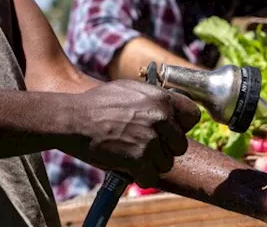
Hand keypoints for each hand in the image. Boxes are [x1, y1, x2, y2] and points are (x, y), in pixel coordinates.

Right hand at [66, 80, 201, 187]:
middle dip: (164, 149)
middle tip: (143, 146)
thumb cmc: (98, 104)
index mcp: (162, 98)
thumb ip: (155, 99)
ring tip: (131, 154)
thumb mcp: (132, 89)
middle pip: (180, 145)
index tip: (170, 131)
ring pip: (166, 163)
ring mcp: (150, 139)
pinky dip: (140, 176)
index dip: (182, 126)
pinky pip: (151, 178)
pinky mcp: (138, 159)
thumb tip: (171, 109)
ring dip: (151, 164)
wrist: (73, 119)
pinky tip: (128, 166)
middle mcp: (160, 118)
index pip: (193, 116)